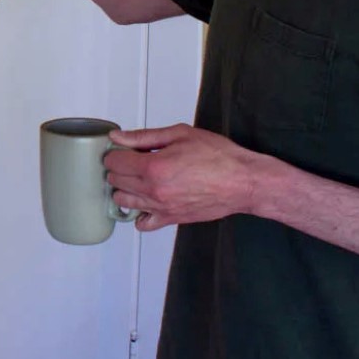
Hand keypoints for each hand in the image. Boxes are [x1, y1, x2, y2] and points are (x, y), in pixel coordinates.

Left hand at [104, 124, 268, 231]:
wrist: (244, 182)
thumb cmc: (218, 156)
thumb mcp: (180, 134)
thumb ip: (144, 136)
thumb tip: (117, 137)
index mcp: (153, 167)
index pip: (114, 162)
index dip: (116, 153)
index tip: (123, 150)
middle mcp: (153, 191)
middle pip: (115, 182)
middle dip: (119, 169)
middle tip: (131, 160)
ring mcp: (161, 208)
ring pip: (123, 202)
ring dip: (125, 189)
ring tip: (137, 178)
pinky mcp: (172, 219)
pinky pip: (143, 224)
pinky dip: (139, 213)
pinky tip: (145, 201)